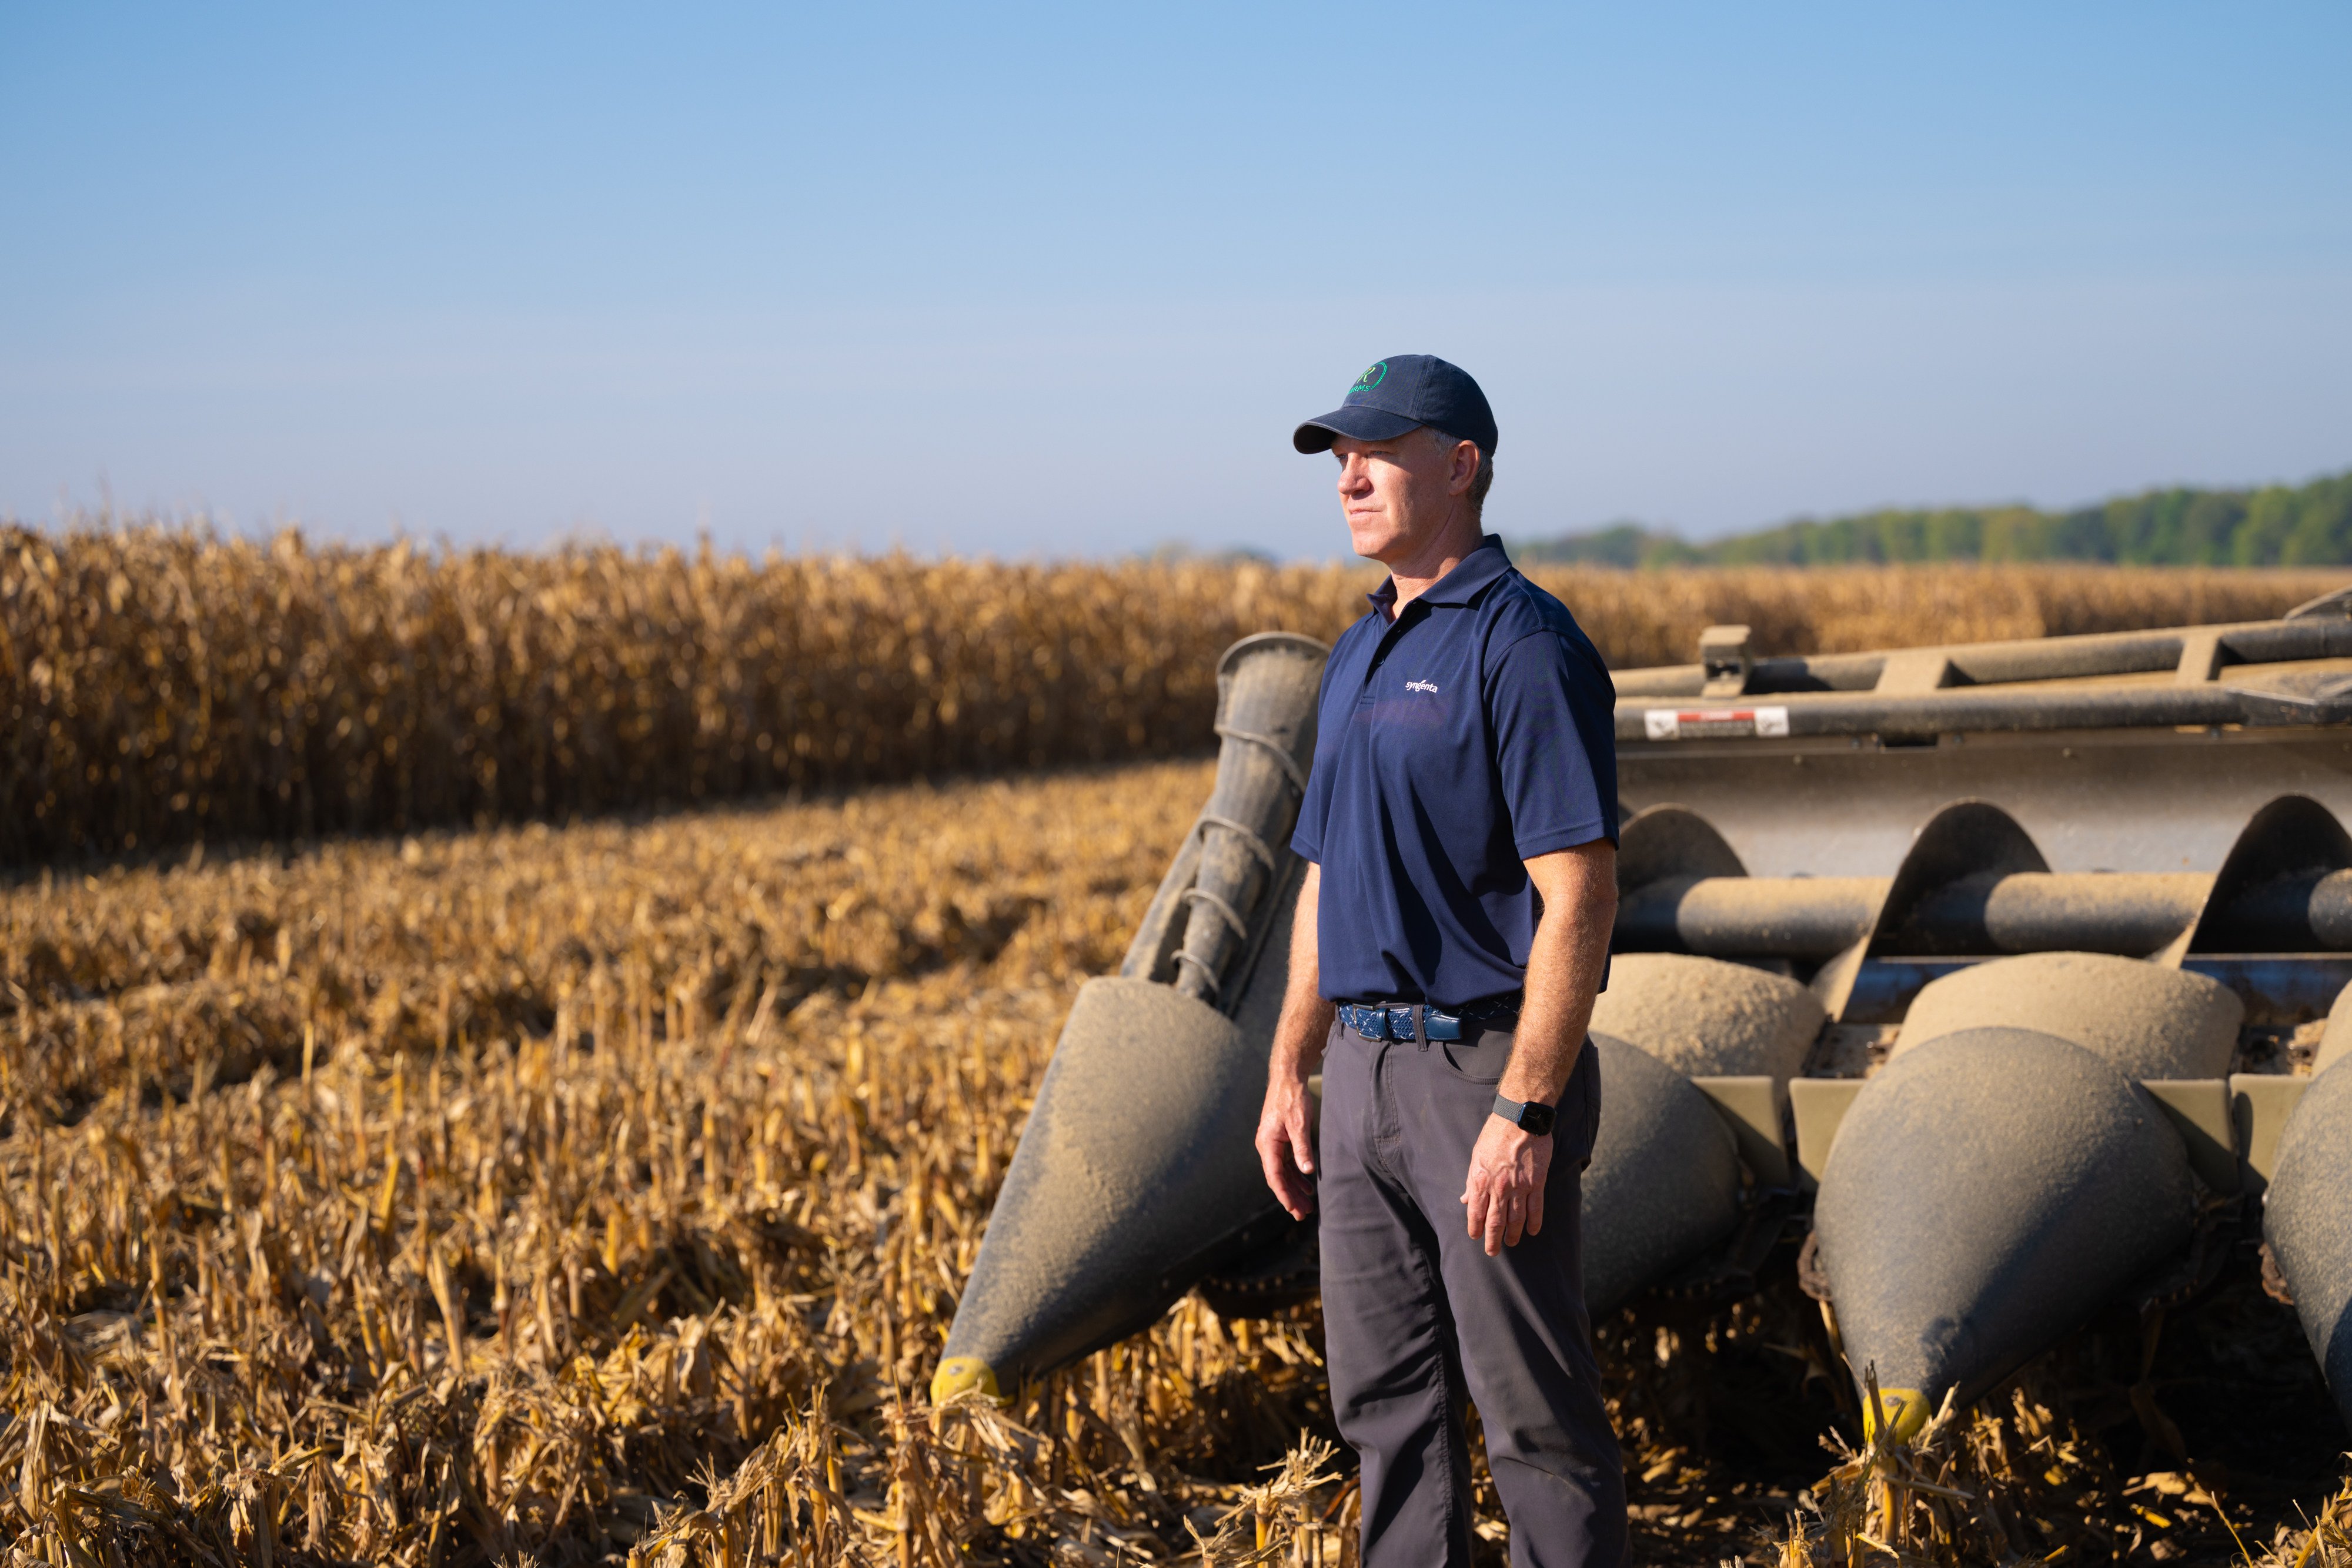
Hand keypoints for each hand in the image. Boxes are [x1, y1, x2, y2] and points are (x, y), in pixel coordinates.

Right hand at [1255, 1068, 1318, 1219]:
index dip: (1284, 1195)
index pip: (1274, 1176)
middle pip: (1278, 1178)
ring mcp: (1272, 1144)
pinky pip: (1287, 1163)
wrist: (1287, 1079)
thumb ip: (1302, 1148)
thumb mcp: (1300, 1124)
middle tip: (1303, 1215)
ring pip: (1283, 1173)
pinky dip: (1296, 1175)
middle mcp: (1266, 1146)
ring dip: (1294, 1189)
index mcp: (1267, 1144)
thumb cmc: (1292, 1099)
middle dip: (1290, 1197)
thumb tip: (1307, 1171)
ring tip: (1307, 1205)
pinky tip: (1307, 1185)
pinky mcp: (1280, 1140)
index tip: (1293, 1210)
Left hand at [1461, 1114, 1549, 1255]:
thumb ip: (1472, 1181)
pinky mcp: (1537, 1183)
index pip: (1476, 1213)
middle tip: (1492, 1252)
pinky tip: (1532, 1231)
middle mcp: (1500, 1188)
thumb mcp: (1476, 1157)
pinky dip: (1534, 1223)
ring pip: (1516, 1219)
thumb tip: (1466, 1200)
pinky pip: (1536, 1209)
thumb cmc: (1495, 1135)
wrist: (1519, 1119)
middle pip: (1496, 1222)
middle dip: (1493, 1240)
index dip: (1475, 1228)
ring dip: (1514, 1234)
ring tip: (1512, 1243)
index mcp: (1481, 1181)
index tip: (1476, 1237)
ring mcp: (1520, 1187)